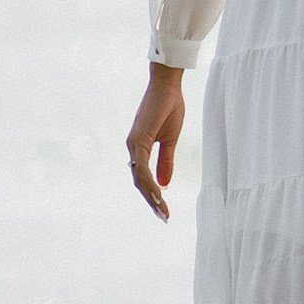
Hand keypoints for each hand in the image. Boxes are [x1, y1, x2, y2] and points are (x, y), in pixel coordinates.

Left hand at [127, 63, 186, 218]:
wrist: (168, 86)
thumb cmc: (169, 107)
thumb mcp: (170, 139)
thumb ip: (166, 161)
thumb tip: (164, 183)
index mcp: (140, 148)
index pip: (144, 177)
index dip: (153, 194)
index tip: (164, 209)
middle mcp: (133, 148)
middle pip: (140, 182)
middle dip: (152, 201)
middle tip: (164, 217)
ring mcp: (133, 144)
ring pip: (140, 177)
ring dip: (151, 196)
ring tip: (162, 211)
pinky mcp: (138, 139)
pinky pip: (142, 166)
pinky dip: (149, 182)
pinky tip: (159, 194)